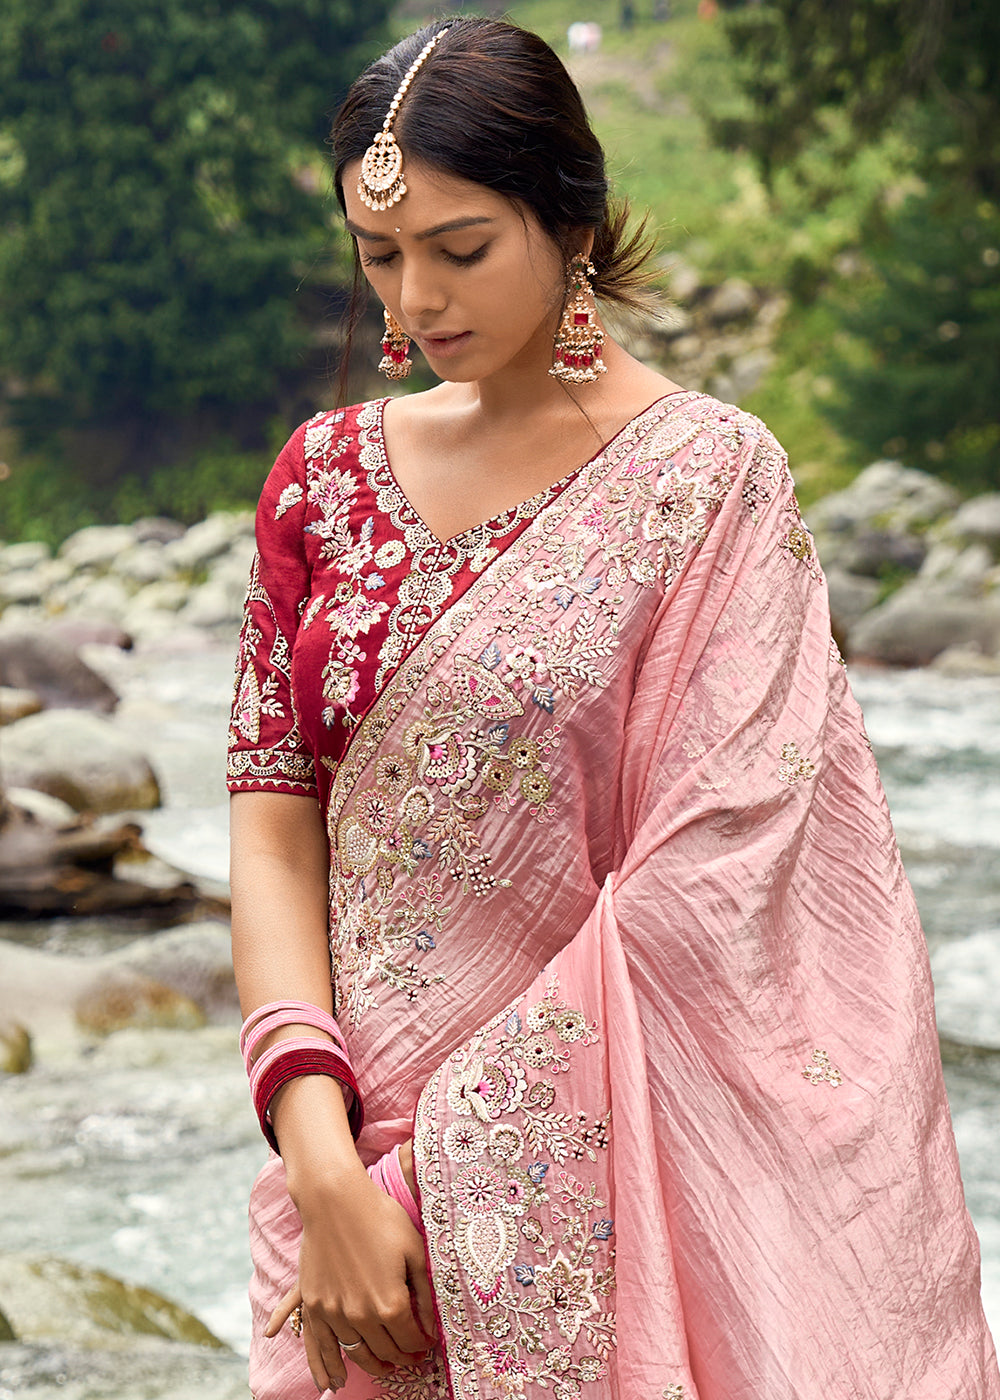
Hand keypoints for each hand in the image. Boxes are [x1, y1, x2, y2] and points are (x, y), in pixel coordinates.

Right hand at [266, 1159, 435, 1390]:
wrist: (335, 1200)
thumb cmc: (379, 1218)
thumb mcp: (414, 1250)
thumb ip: (424, 1293)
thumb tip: (431, 1326)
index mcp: (391, 1303)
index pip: (410, 1339)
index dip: (422, 1345)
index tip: (427, 1344)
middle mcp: (362, 1315)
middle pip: (386, 1350)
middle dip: (402, 1357)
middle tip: (411, 1357)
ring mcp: (335, 1313)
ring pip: (356, 1354)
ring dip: (373, 1364)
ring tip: (386, 1367)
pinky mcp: (315, 1306)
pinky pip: (323, 1347)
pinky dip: (330, 1366)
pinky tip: (338, 1378)